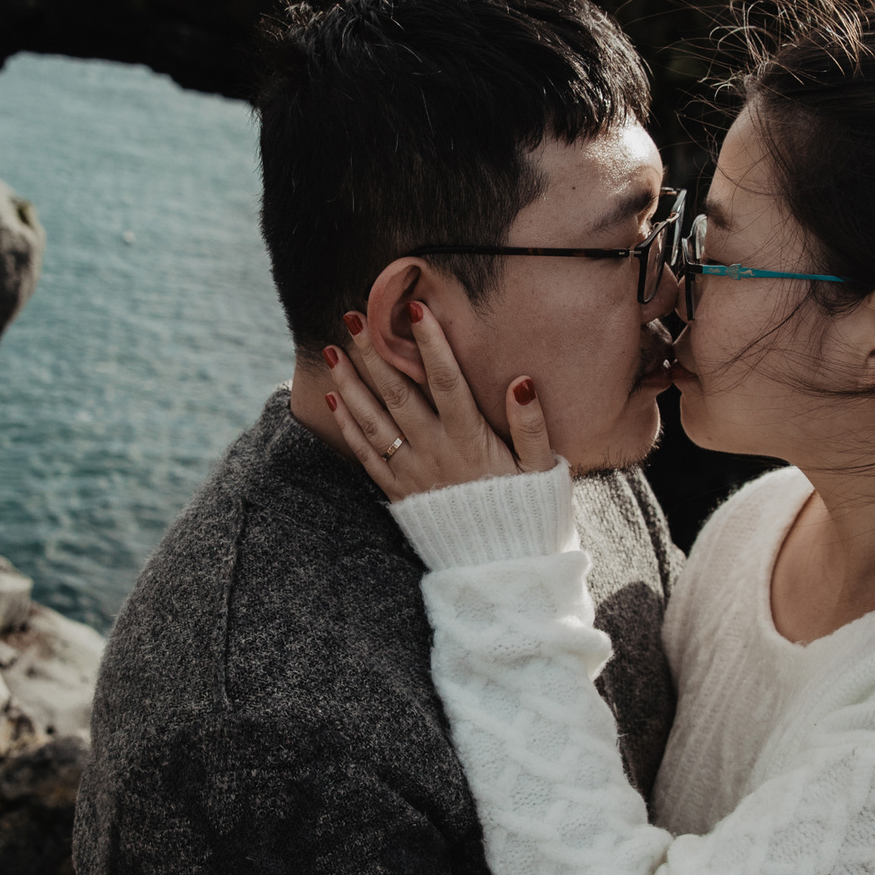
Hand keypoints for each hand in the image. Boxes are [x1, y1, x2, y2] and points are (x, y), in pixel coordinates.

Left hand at [321, 303, 555, 501]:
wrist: (501, 567)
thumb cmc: (527, 511)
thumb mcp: (543, 469)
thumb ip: (532, 425)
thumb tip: (522, 382)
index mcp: (471, 440)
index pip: (446, 381)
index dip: (429, 344)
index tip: (413, 308)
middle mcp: (435, 452)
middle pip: (398, 394)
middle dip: (374, 352)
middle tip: (353, 315)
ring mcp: (412, 473)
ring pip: (374, 421)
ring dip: (350, 383)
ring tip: (331, 349)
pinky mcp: (398, 492)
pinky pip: (366, 455)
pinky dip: (348, 426)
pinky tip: (333, 399)